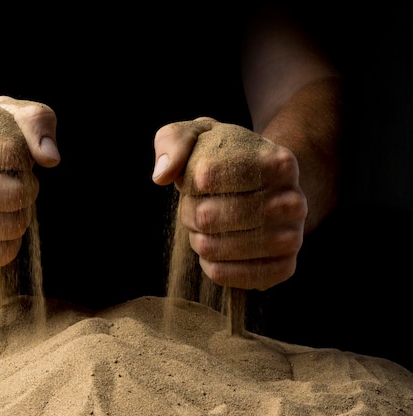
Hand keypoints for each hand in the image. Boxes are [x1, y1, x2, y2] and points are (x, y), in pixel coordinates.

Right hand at [0, 97, 58, 271]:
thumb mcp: (6, 117)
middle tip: (20, 185)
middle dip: (28, 189)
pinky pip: (0, 254)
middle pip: (10, 193)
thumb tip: (50, 157)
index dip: (24, 156)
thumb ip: (36, 121)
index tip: (15, 157)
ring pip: (8, 226)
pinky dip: (13, 242)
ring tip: (10, 205)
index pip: (8, 150)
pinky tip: (1, 228)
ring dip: (23, 215)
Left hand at [152, 117, 306, 289]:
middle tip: (198, 205)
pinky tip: (216, 247)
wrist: (263, 186)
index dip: (191, 181)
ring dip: (197, 238)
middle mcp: (294, 201)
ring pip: (213, 247)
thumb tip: (162, 175)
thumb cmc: (225, 159)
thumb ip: (174, 142)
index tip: (200, 178)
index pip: (206, 176)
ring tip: (208, 225)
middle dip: (190, 212)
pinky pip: (225, 275)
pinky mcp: (283, 268)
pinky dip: (209, 263)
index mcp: (279, 162)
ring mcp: (292, 238)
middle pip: (207, 216)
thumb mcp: (199, 135)